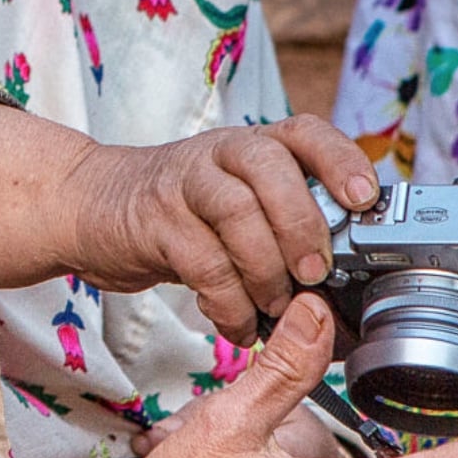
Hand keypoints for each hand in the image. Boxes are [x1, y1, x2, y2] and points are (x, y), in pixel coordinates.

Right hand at [63, 116, 382, 344]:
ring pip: (236, 212)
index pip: (305, 133)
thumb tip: (346, 274)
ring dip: (265, 271)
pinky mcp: (153, 223)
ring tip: (274, 308)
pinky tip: (239, 324)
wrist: (92, 205)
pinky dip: (229, 304)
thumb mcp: (235, 200)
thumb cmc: (180, 211)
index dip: (341, 160)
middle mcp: (219, 154)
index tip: (365, 198)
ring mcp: (183, 184)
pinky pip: (202, 263)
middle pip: (271, 168)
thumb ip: (281, 222)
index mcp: (251, 146)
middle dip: (302, 225)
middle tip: (315, 274)